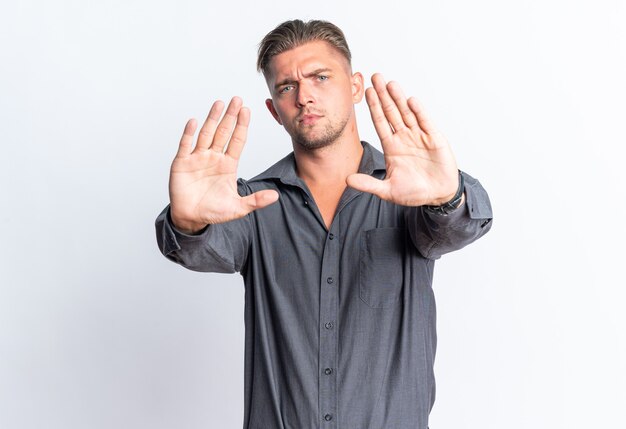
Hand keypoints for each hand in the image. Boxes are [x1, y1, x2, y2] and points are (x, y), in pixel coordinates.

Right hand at [169, 97, 278, 233]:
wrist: (191, 218)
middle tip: (237, 99)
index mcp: (228, 165)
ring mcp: (197, 158)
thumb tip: (275, 196)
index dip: (242, 126)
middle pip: (223, 133)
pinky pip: (185, 145)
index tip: (247, 111)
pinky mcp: (182, 163)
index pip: (237, 141)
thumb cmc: (213, 211)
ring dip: (212, 119)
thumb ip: (255, 201)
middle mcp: (213, 158)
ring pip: (206, 134)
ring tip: (219, 103)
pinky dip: (189, 134)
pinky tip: (194, 121)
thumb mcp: (238, 208)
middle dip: (230, 116)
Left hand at [347, 74, 460, 206]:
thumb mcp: (388, 190)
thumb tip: (347, 180)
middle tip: (375, 76)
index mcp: (392, 147)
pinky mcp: (434, 139)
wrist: (439, 195)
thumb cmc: (414, 192)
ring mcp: (419, 136)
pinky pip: (425, 122)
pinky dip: (419, 112)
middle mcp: (404, 138)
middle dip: (383, 95)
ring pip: (407, 113)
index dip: (374, 107)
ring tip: (390, 83)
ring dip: (399, 99)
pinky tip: (410, 100)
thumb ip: (369, 184)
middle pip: (392, 112)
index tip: (366, 91)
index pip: (380, 123)